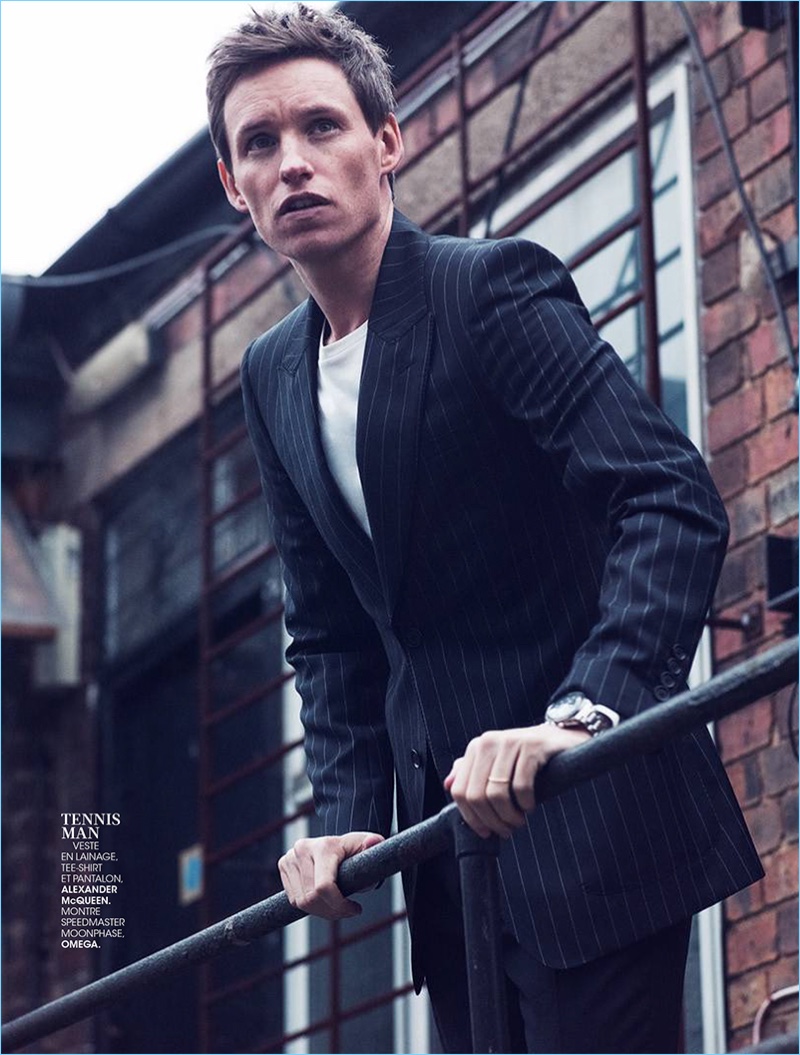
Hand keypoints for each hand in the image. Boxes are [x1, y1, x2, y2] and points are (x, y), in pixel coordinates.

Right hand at [278, 831, 384, 919]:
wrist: (335, 843)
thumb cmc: (355, 849)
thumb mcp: (368, 846)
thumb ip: (374, 844)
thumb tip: (371, 843)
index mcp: (324, 846)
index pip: (323, 887)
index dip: (339, 905)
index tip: (355, 909)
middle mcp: (302, 849)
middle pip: (312, 898)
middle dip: (332, 911)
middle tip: (348, 910)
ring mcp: (290, 857)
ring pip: (301, 902)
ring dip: (322, 911)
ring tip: (337, 906)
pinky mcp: (283, 865)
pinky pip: (293, 900)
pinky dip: (309, 906)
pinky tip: (323, 900)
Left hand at [444, 725, 590, 837]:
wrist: (559, 739)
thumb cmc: (525, 757)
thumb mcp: (495, 762)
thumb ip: (470, 772)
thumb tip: (447, 785)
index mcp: (476, 748)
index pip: (460, 791)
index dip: (471, 817)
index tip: (485, 832)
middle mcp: (488, 742)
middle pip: (477, 795)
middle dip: (491, 821)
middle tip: (506, 830)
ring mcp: (509, 743)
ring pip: (497, 794)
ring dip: (509, 816)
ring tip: (518, 821)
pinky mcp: (531, 748)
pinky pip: (521, 787)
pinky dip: (525, 804)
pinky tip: (530, 806)